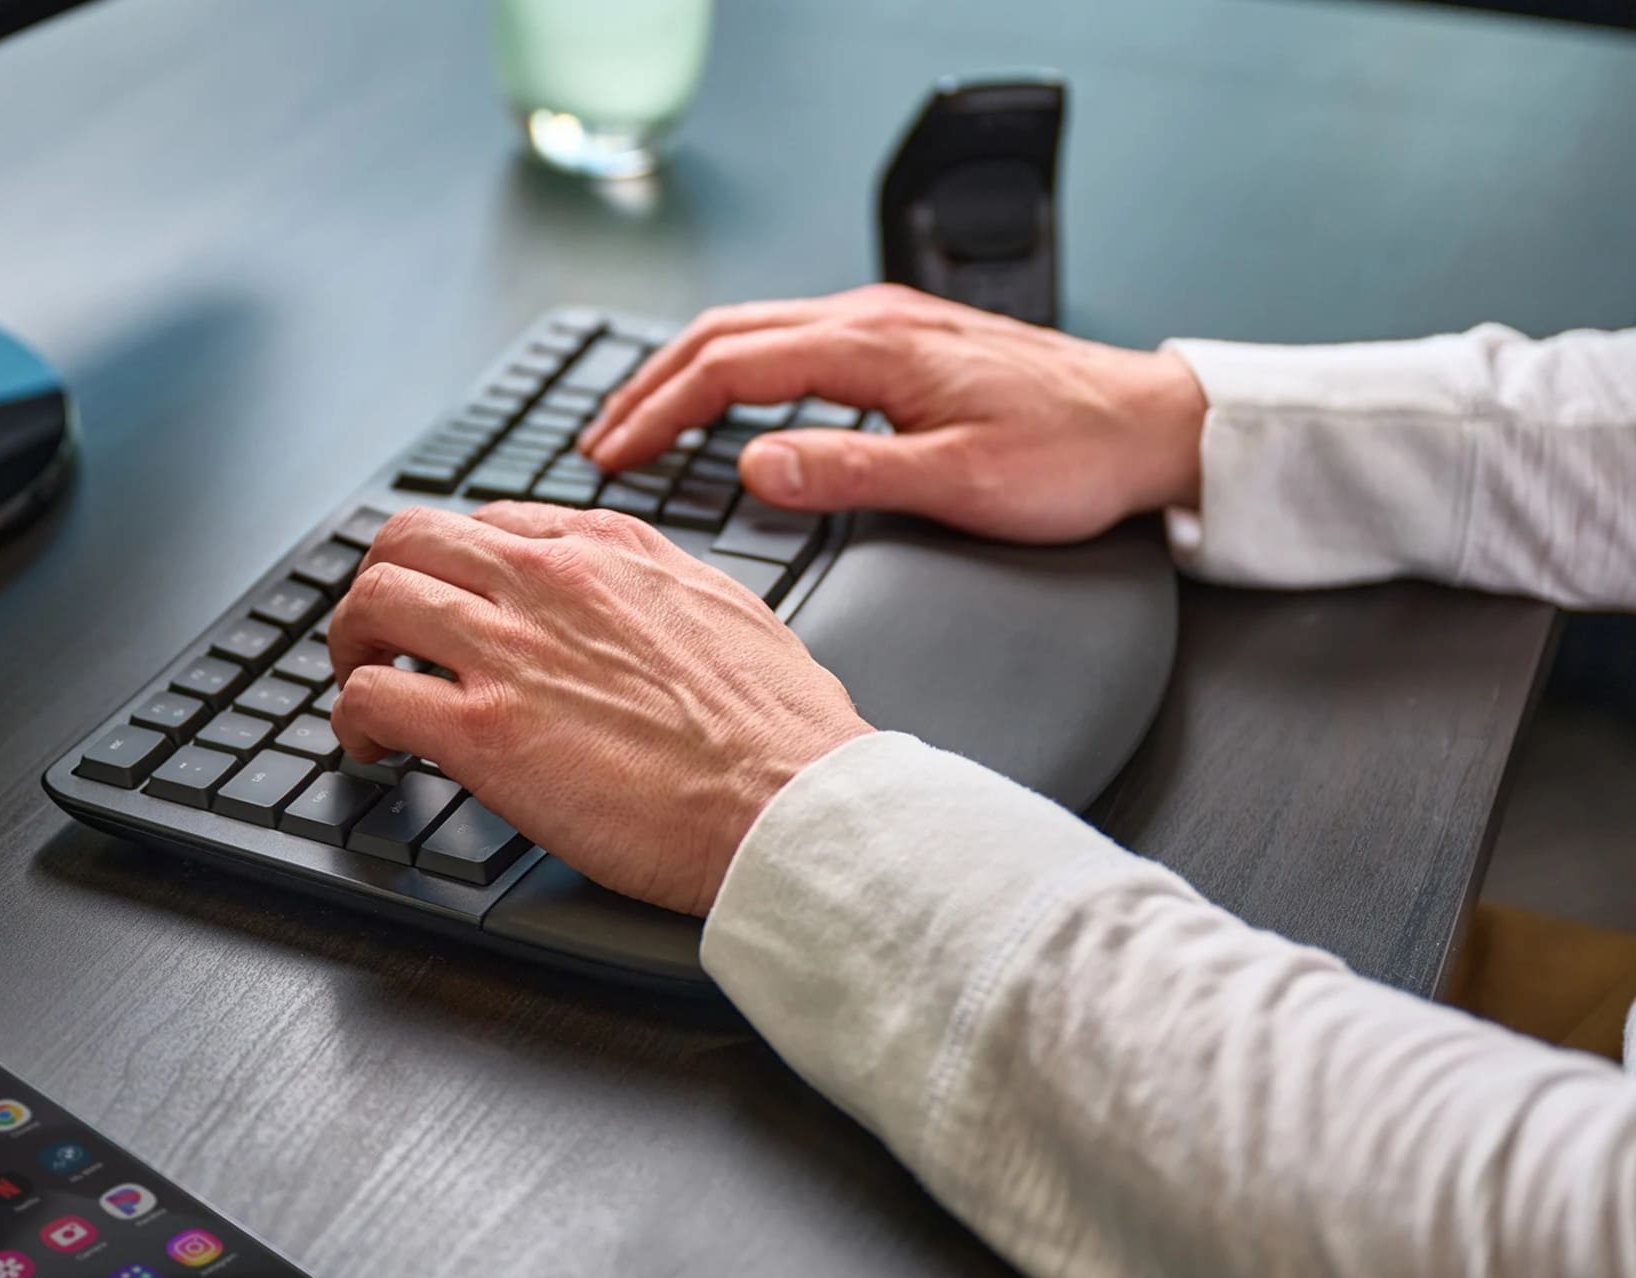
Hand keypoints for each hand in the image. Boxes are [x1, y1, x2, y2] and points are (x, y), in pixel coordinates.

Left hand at [326, 503, 872, 916]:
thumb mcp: (726, 609)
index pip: (490, 523)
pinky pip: (372, 696)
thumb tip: (632, 603)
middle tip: (380, 636)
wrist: (792, 803)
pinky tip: (373, 749)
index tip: (452, 606)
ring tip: (363, 688)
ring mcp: (511, 651)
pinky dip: (354, 721)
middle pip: (408, 539)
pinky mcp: (484, 732)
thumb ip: (658, 587)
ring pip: (374, 602)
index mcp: (609, 548)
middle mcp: (550, 580)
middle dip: (381, 587)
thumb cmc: (780, 729)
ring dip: (352, 647)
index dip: (455, 568)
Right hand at [579, 283, 1207, 543]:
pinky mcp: (904, 341)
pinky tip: (726, 405)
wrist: (1152, 424)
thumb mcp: (960, 482)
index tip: (613, 457)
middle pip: (725, 334)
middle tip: (602, 442)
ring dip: (686, 374)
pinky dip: (734, 371)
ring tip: (643, 424)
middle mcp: (873, 318)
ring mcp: (887, 323)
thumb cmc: (1072, 456)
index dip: (658, 412)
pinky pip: (791, 341)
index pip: (728, 367)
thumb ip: (850, 472)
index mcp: (875, 347)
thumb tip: (754, 467)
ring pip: (754, 331)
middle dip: (650, 386)